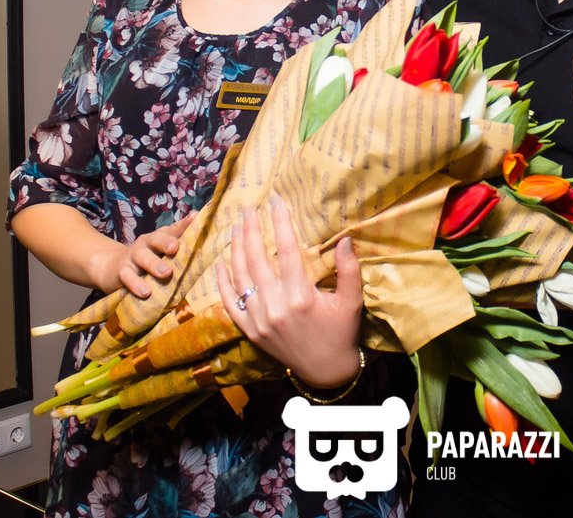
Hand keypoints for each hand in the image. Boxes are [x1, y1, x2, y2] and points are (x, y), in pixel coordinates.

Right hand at [94, 211, 194, 296]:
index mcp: (159, 238)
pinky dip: (136, 284)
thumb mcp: (162, 254)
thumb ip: (179, 249)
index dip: (183, 224)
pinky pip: (128, 276)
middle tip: (174, 248)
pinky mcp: (122, 272)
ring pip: (143, 257)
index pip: (173, 229)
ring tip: (165, 273)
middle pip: (156, 239)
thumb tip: (204, 242)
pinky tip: (145, 292)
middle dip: (166, 242)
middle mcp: (146, 243)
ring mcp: (133, 256)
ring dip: (154, 264)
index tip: (195, 217)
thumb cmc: (147, 261)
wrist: (114, 269)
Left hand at [217, 198, 363, 388]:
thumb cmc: (341, 332)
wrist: (325, 371)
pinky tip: (220, 263)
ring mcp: (259, 320)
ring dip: (235, 248)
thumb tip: (345, 239)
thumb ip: (348, 270)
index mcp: (301, 297)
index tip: (277, 200)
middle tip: (248, 208)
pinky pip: (230, 303)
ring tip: (236, 227)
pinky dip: (223, 282)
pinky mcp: (250, 331)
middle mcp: (276, 307)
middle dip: (251, 229)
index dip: (281, 222)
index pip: (288, 250)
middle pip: (257, 258)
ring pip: (240, 276)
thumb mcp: (352, 302)